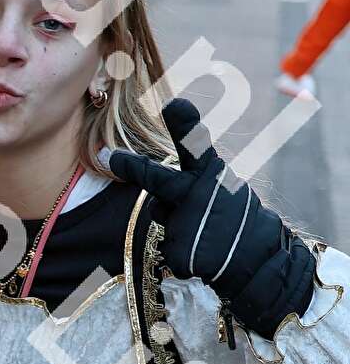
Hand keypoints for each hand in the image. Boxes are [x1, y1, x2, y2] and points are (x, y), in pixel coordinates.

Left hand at [104, 100, 314, 337]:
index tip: (175, 105)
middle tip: (107, 156)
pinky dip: (181, 251)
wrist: (258, 258)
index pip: (195, 145)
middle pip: (155, 179)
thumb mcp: (220, 186)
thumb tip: (157, 188)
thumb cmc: (234, 216)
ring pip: (162, 215)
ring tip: (205, 233)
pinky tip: (203, 254)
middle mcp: (198, 194)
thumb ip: (190, 178)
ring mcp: (189, 224)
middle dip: (130, 166)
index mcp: (211, 173)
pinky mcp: (181, 253)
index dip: (183, 125)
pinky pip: (169, 246)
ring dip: (176, 222)